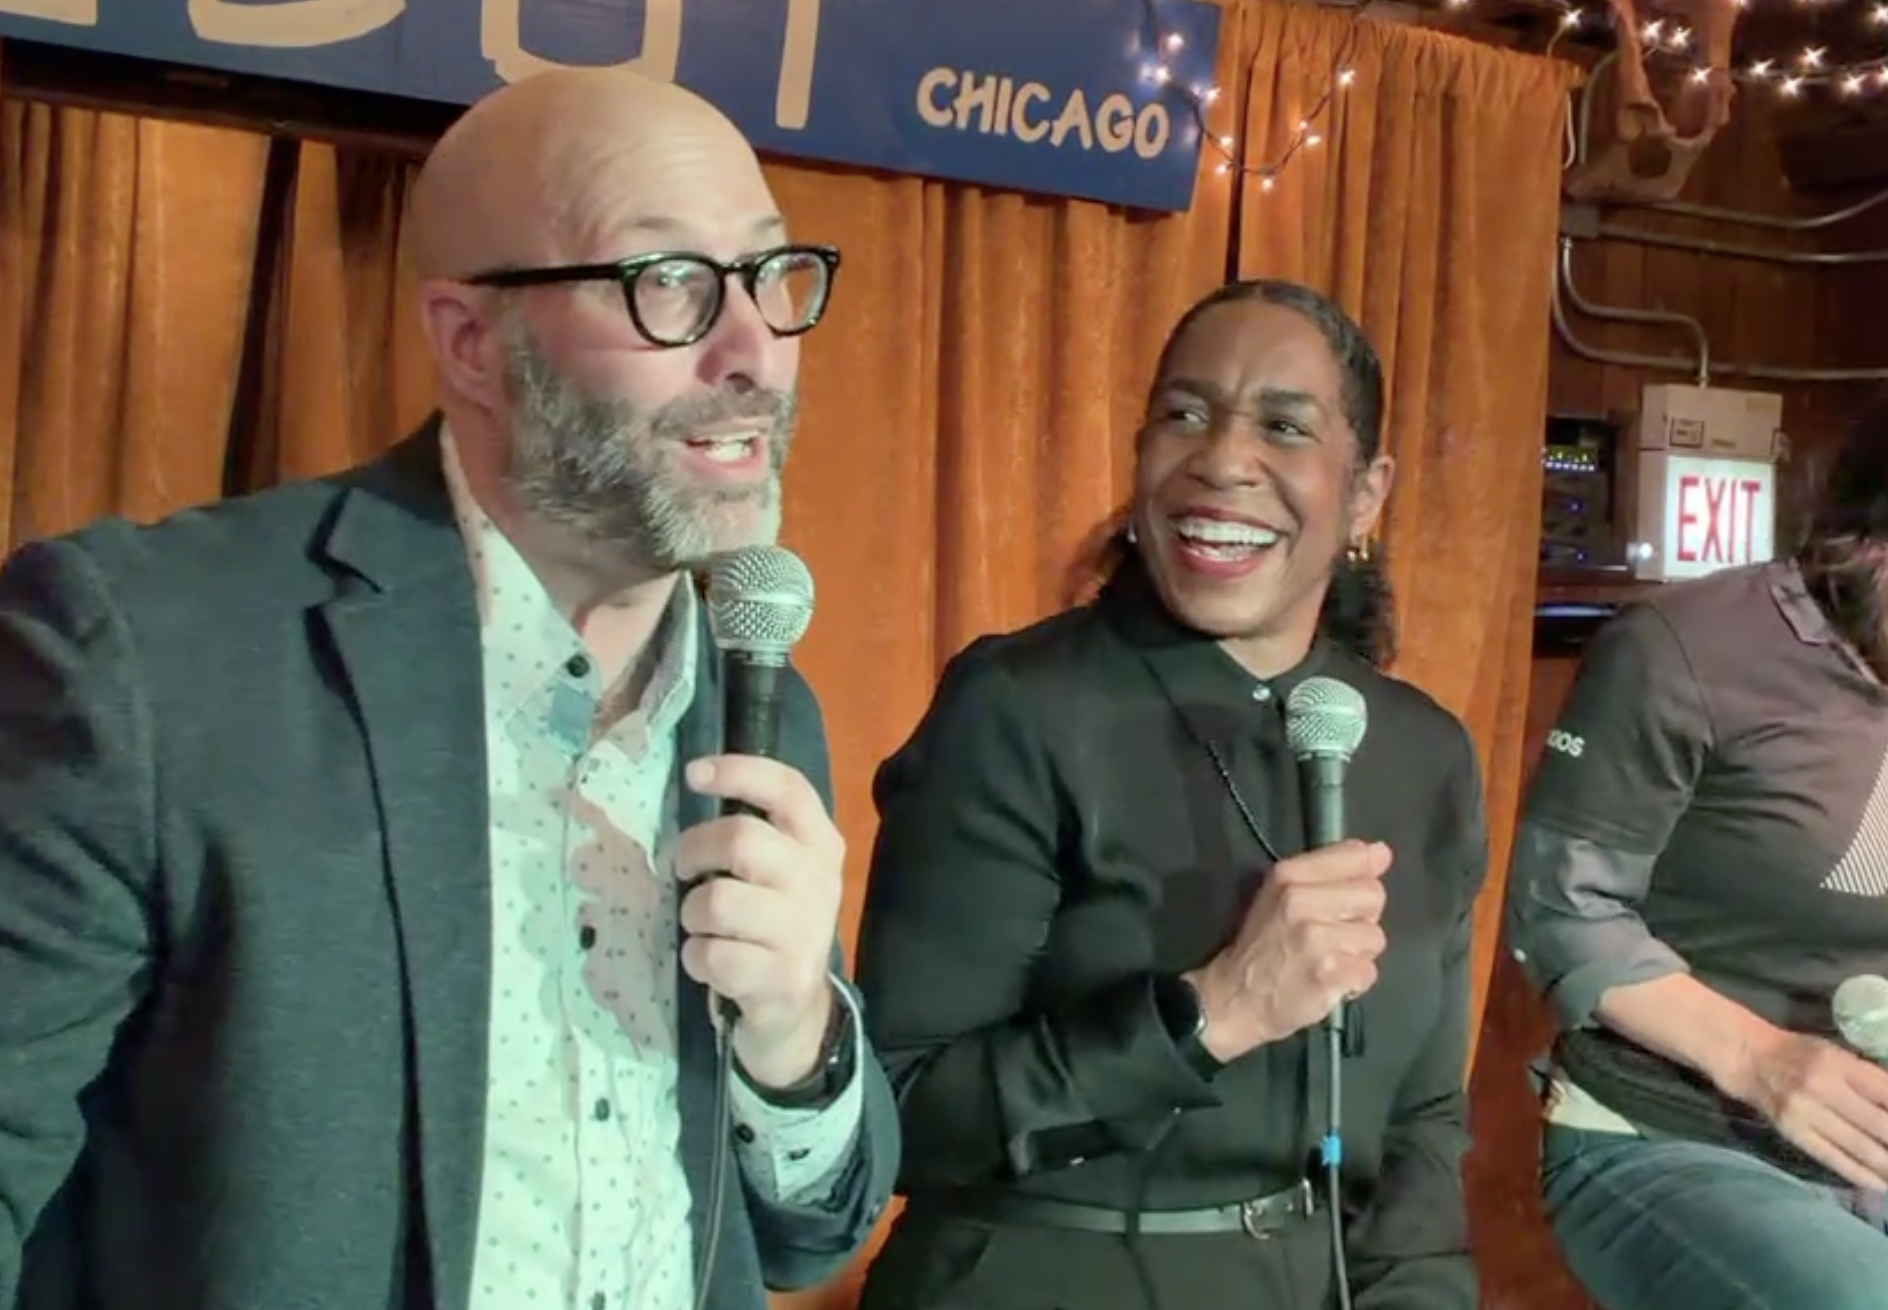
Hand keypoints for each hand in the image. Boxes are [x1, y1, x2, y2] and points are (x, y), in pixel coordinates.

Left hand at [675, 754, 844, 1088]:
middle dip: (693, 851)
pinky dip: (696, 959)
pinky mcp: (785, 979)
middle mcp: (820, 882)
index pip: (788, 789)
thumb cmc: (771, 928)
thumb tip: (692, 788)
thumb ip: (751, 835)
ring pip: (716, 900)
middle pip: (741, 839)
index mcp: (821, 845)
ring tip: (704, 928)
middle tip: (683, 869)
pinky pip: (712, 955)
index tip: (694, 774)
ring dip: (692, 916)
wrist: (797, 1013)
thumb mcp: (777, 875)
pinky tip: (713, 965)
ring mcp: (806, 933)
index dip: (739, 772)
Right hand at [1184, 840, 1391, 1061]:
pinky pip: (1369, 971)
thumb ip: (1332, 870)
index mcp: (1289, 875)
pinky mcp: (1329, 973)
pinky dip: (1354, 982)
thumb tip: (1381, 853)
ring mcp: (1316, 938)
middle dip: (1360, 917)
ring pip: (1375, 937)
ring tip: (1328, 959)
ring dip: (1357, 954)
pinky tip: (1329, 980)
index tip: (1347, 895)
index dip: (1362, 875)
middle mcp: (1301, 901)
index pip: (1355, 855)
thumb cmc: (1261, 946)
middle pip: (1373, 895)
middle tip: (1331, 933)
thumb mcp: (1282, 894)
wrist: (1236, 998)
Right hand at [1729, 1027, 1887, 1191]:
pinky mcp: (1794, 1133)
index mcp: (1839, 1064)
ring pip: (1860, 1147)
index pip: (1887, 1093)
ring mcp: (1806, 1113)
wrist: (1749, 1059)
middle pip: (1879, 1125)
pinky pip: (1833, 1158)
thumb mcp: (1838, 1055)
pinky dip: (1860, 1174)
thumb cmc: (1800, 1053)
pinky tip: (1881, 1184)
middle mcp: (1823, 1088)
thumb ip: (1870, 1080)